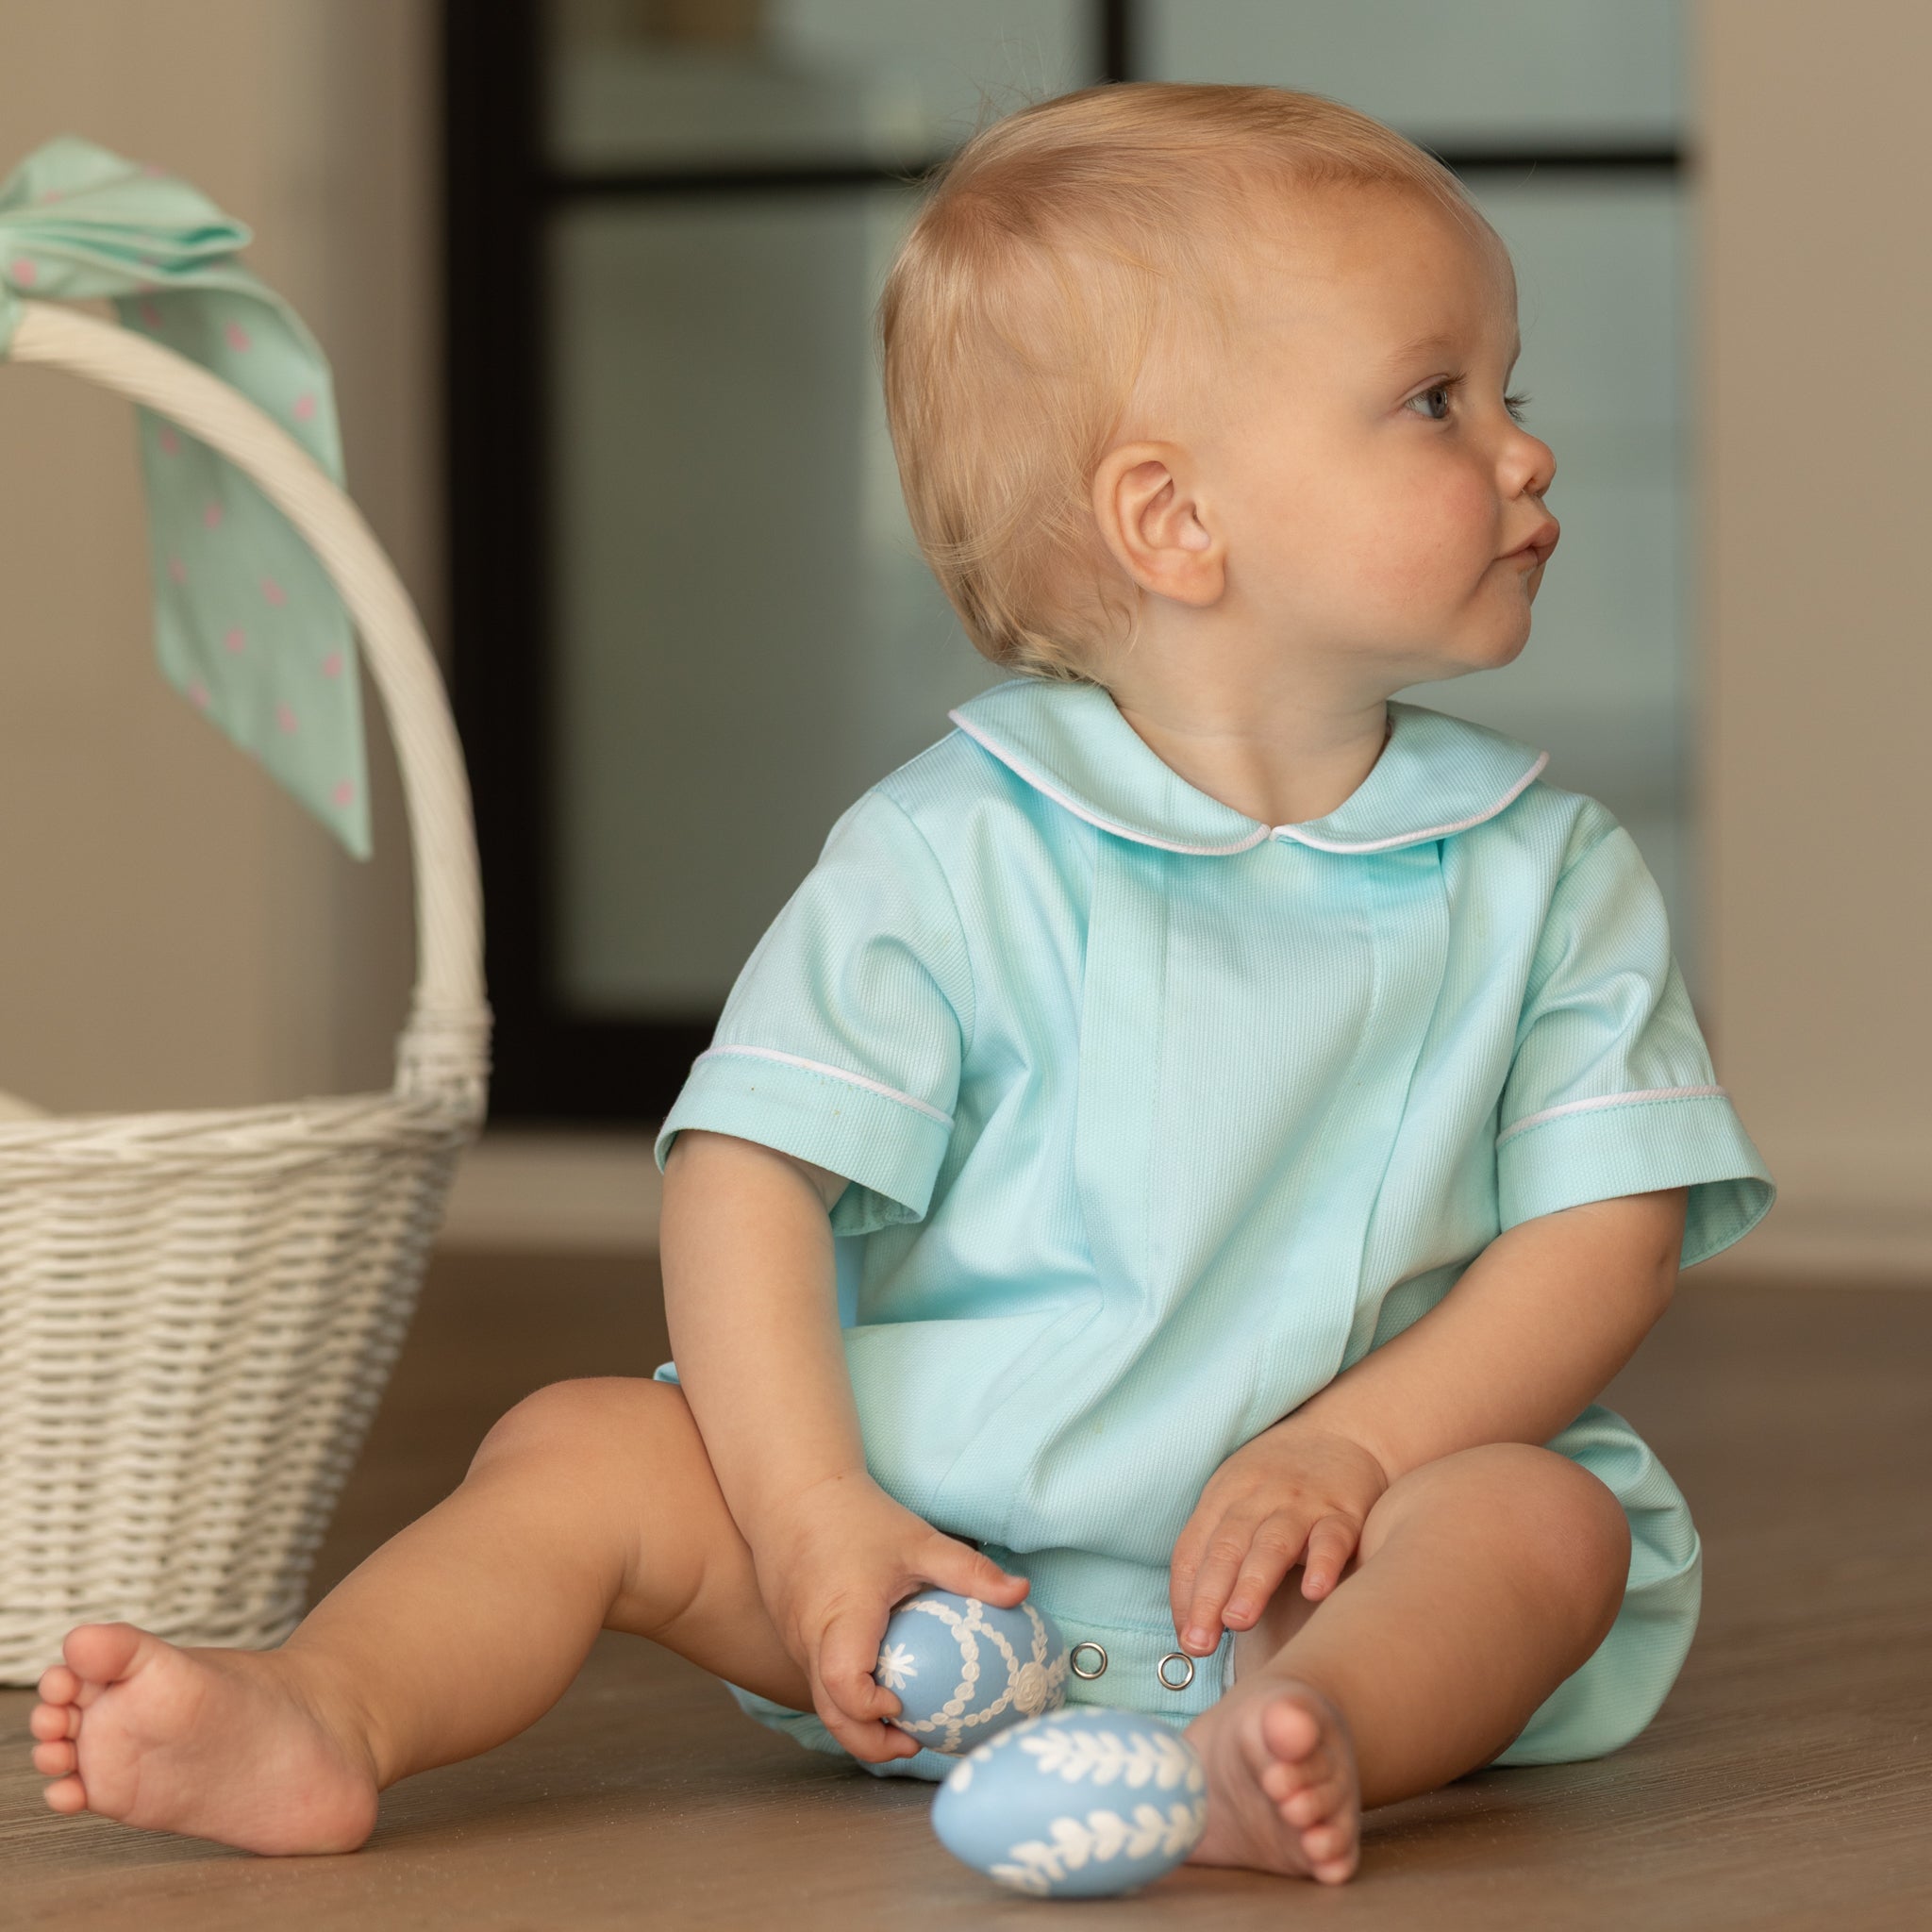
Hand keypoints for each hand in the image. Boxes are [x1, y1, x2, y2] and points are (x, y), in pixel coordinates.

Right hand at [749, 1470, 1027, 1763]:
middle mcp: (808, 1637)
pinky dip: (843, 1696)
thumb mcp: (919, 1541)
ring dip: (856, 1723)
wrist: (794, 1493)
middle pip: (830, 1713)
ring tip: (902, 1723)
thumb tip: (1023, 1593)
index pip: (844, 1683)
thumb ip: (969, 1570)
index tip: (908, 1710)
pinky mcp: (789, 1638)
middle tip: (914, 1744)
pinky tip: (879, 1686)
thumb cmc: (860, 1517)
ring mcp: (793, 1641)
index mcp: (841, 1615)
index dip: (874, 1711)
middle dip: (870, 1742)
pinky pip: (815, 1679)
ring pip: (820, 1700)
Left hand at [1168, 1423, 1389, 1654]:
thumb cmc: (1278, 1478)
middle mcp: (1258, 1498)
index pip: (1193, 1549)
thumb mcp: (1236, 1498)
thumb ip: (1216, 1551)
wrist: (1341, 1432)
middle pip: (1226, 1548)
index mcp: (1224, 1496)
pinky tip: (1315, 1592)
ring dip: (1253, 1583)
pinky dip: (1323, 1563)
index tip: (1186, 1638)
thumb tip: (1194, 1620)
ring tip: (1237, 1621)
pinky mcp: (1343, 1511)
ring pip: (1272, 1544)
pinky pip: (1332, 1538)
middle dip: (1209, 1596)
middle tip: (1200, 1641)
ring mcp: (1301, 1504)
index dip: (1185, 1595)